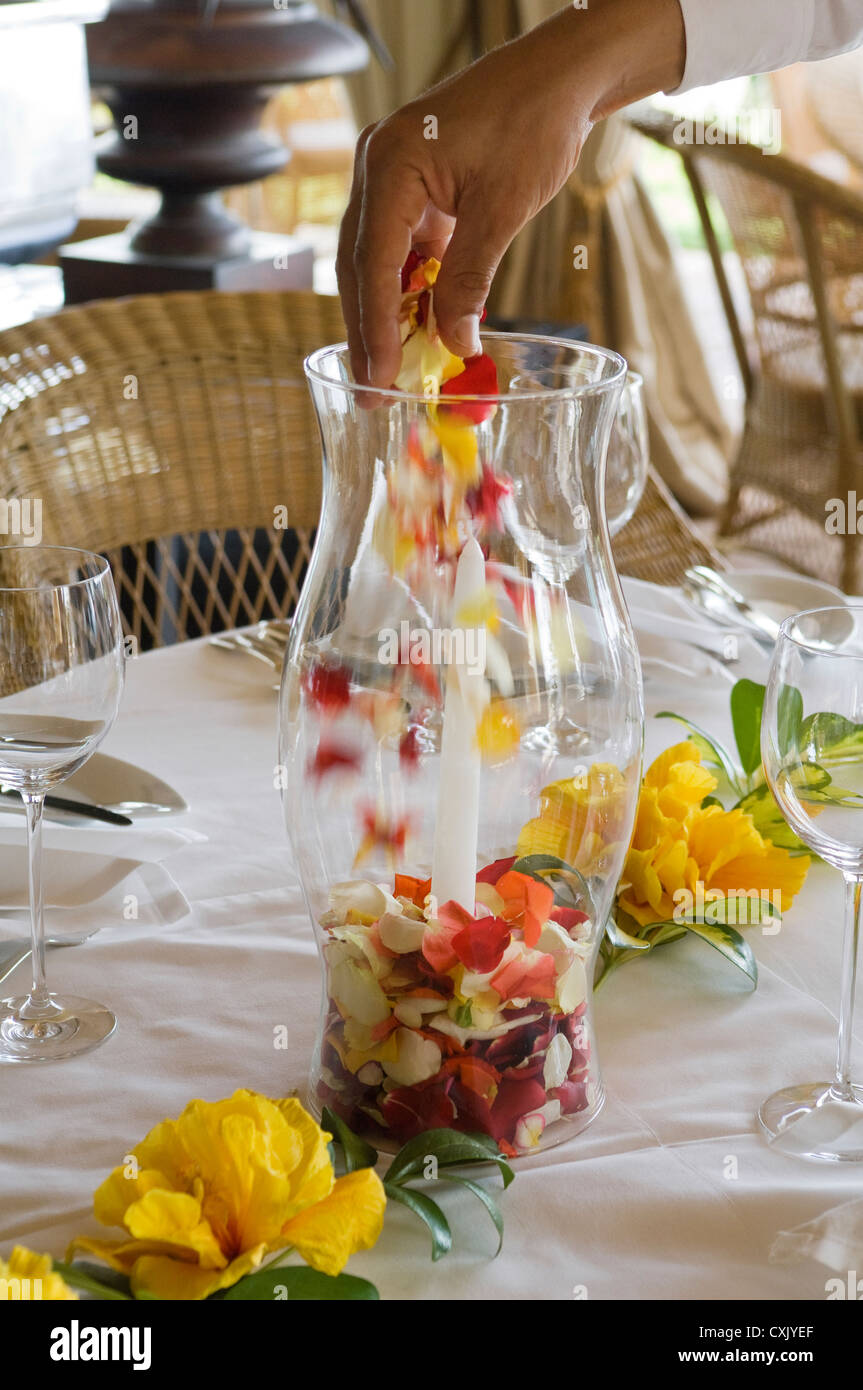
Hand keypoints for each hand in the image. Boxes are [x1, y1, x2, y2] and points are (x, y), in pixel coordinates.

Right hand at [337, 0, 685, 388]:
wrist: (558, 78)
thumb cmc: (533, 125)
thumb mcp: (502, 212)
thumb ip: (469, 280)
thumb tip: (453, 344)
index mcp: (391, 164)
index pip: (373, 262)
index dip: (375, 327)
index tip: (379, 376)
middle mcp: (378, 166)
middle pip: (361, 266)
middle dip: (367, 331)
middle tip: (372, 389)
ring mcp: (392, 175)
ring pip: (378, 261)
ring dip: (387, 315)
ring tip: (393, 369)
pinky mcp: (414, 186)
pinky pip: (402, 248)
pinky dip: (411, 289)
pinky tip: (420, 328)